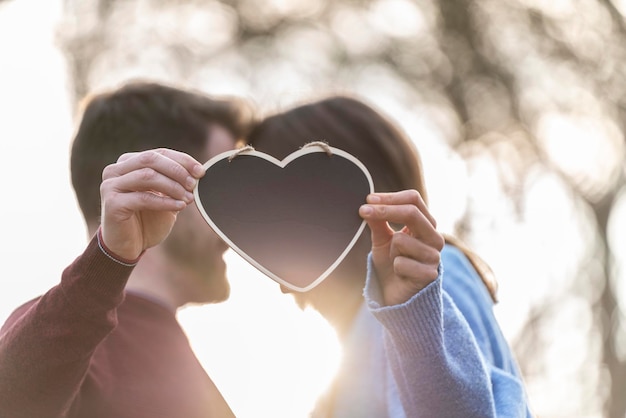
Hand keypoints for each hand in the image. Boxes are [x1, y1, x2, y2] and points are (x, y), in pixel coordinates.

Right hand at [99, 148, 205, 259]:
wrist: (127, 247)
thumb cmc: (147, 221)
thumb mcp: (165, 197)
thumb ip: (175, 183)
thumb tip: (198, 173)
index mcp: (128, 163)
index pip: (159, 153)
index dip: (182, 160)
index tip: (201, 172)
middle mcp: (116, 170)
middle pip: (151, 159)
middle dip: (177, 170)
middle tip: (194, 184)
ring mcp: (111, 185)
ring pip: (147, 176)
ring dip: (172, 186)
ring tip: (189, 197)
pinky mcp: (112, 203)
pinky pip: (144, 198)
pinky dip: (165, 201)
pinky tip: (180, 206)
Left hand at [359, 190, 444, 305]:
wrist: (396, 295)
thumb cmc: (391, 264)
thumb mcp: (382, 239)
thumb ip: (378, 222)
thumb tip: (369, 204)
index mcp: (425, 225)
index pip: (413, 200)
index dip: (391, 197)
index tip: (368, 199)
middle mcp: (434, 237)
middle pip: (412, 213)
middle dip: (385, 211)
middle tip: (363, 211)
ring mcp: (434, 256)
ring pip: (401, 240)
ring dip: (391, 250)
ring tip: (396, 260)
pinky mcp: (430, 275)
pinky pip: (401, 263)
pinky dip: (394, 268)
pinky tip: (400, 275)